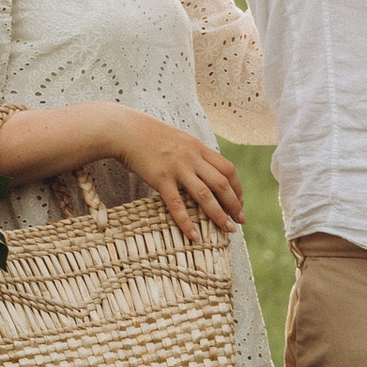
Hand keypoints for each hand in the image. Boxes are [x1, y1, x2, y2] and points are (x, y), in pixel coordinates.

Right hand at [118, 113, 243, 240]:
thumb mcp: (180, 139)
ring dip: (219, 215)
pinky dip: (186, 222)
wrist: (126, 130)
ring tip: (228, 229)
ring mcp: (177, 168)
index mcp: (199, 148)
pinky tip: (194, 236)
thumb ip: (194, 154)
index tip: (240, 202)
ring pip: (205, 195)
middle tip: (240, 220)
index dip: (237, 188)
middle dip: (234, 204)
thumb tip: (206, 170)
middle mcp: (192, 158)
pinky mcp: (161, 179)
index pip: (228, 169)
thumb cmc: (151, 136)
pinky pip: (177, 204)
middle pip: (222, 184)